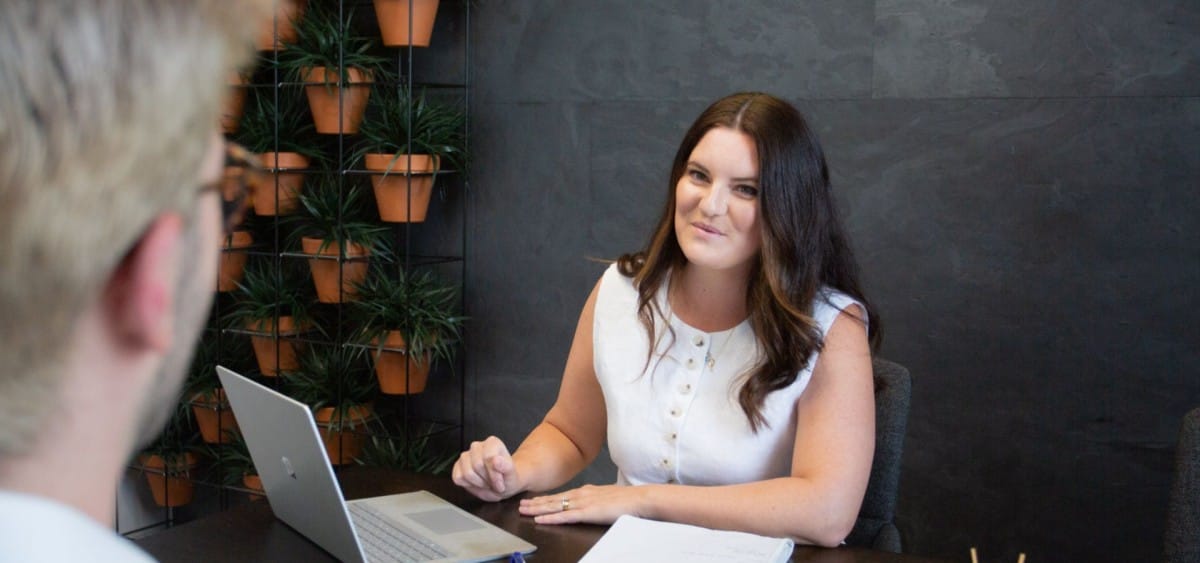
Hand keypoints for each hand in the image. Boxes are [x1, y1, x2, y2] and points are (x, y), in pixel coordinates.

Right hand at [451, 436, 521, 501]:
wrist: (501, 485)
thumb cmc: (507, 478)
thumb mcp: (512, 475)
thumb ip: (506, 467)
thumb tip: (496, 460)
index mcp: (492, 442)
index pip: (488, 457)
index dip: (494, 475)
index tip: (501, 483)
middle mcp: (477, 446)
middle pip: (477, 465)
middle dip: (486, 480)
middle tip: (493, 483)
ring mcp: (465, 455)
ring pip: (467, 473)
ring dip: (478, 483)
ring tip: (486, 483)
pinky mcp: (457, 466)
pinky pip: (458, 478)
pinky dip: (468, 485)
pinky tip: (477, 483)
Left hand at [519, 484, 648, 524]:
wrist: (639, 499)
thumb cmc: (627, 500)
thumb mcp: (607, 496)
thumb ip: (595, 499)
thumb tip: (590, 502)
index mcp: (586, 491)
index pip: (561, 495)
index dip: (546, 498)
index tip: (533, 500)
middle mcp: (581, 495)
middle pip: (554, 499)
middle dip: (536, 502)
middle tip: (521, 504)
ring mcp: (583, 503)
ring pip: (555, 506)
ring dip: (538, 509)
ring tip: (524, 510)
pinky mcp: (588, 513)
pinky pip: (565, 516)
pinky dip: (551, 518)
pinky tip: (541, 519)